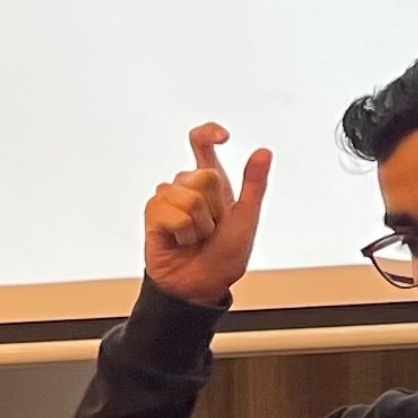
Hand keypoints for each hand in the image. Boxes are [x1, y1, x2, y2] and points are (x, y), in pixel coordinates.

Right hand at [143, 122, 271, 308]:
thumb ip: (254, 184)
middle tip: (212, 228)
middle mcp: (186, 185)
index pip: (201, 142)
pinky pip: (171, 213)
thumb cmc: (225, 255)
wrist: (201, 284)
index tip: (224, 137)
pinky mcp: (153, 213)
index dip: (208, 133)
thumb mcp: (247, 218)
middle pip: (204, 175)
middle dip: (216, 207)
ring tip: (196, 238)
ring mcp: (167, 197)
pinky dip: (184, 233)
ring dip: (200, 226)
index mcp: (211, 181)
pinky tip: (180, 242)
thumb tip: (263, 151)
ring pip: (188, 196)